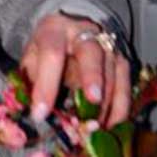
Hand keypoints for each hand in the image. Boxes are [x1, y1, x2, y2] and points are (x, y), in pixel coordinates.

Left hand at [19, 13, 130, 128]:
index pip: (51, 54)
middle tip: (92, 101)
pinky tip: (109, 126)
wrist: (69, 30)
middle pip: (91, 53)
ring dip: (104, 104)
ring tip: (91, 128)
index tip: (40, 113)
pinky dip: (119, 109)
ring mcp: (106, 46)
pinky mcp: (121, 61)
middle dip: (92, 77)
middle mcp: (84, 33)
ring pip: (112, 72)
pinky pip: (125, 86)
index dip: (46, 85)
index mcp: (55, 29)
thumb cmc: (47, 47)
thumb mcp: (31, 58)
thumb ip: (32, 82)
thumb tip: (34, 114)